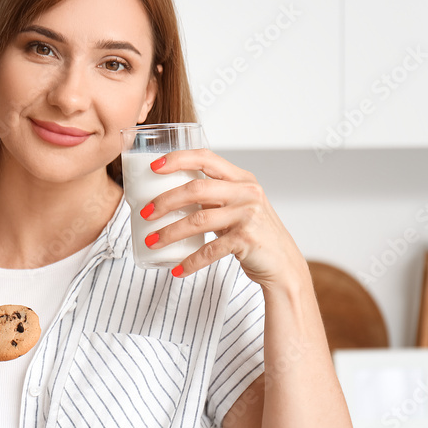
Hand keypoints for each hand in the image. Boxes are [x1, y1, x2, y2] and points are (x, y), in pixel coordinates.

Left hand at [140, 149, 305, 286]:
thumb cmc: (254, 233)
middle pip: (196, 189)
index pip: (206, 158)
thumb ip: (213, 197)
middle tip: (144, 213)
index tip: (154, 167)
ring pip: (198, 220)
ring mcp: (248, 215)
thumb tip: (169, 195)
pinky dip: (190, 261)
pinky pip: (209, 250)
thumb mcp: (237, 207)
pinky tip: (176, 269)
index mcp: (241, 179)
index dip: (178, 159)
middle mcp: (246, 193)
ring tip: (151, 241)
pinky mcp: (247, 239)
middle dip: (165, 201)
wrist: (283, 264)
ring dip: (170, 233)